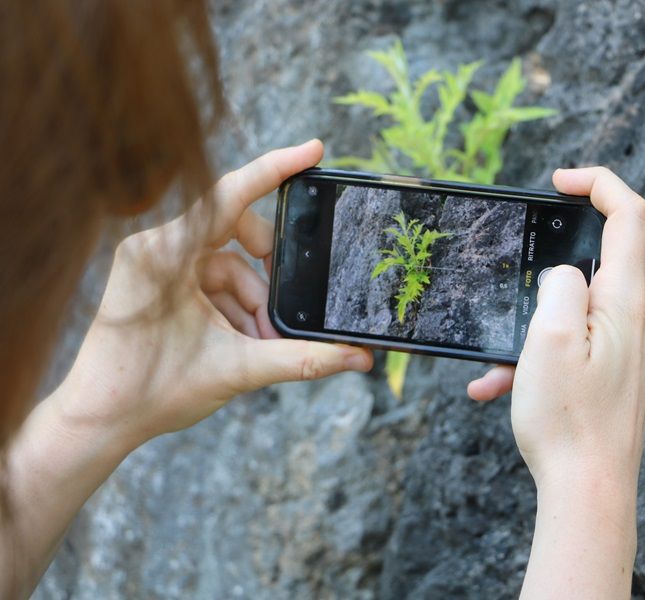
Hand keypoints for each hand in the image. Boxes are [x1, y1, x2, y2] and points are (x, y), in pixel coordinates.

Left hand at [58, 140, 372, 448]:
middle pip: (237, 234)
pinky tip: (239, 342)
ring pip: (230, 263)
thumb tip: (359, 356)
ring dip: (254, 303)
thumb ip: (303, 359)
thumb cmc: (149, 392)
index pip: (229, 196)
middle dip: (269, 278)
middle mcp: (157, 248)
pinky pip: (213, 278)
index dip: (275, 169)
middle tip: (279, 319)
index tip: (313, 151)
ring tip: (258, 346)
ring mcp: (156, 262)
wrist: (99, 421)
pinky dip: (234, 308)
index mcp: (165, 254)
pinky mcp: (159, 279)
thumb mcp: (238, 370)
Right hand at [468, 166, 644, 488]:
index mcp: (626, 300)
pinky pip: (576, 343)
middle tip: (515, 277)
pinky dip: (539, 354)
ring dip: (533, 323)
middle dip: (550, 261)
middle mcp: (638, 319)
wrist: (590, 493)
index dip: (598, 183)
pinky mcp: (616, 372)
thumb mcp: (548, 338)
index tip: (558, 181)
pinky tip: (500, 387)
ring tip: (498, 365)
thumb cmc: (567, 420)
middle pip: (603, 257)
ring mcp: (629, 347)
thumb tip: (563, 272)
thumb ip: (558, 284)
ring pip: (578, 306)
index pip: (630, 214)